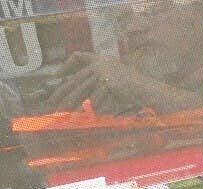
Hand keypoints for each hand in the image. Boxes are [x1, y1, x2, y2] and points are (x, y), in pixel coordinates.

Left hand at [48, 52, 184, 114]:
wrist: (150, 93)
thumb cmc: (136, 91)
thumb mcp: (116, 81)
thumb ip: (99, 83)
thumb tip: (79, 98)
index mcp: (103, 60)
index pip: (80, 56)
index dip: (67, 65)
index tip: (58, 76)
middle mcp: (100, 64)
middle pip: (75, 79)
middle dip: (62, 93)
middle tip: (52, 103)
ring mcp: (103, 74)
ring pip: (81, 92)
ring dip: (70, 105)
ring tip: (61, 114)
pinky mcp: (106, 84)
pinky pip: (94, 101)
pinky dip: (88, 112)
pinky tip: (81, 120)